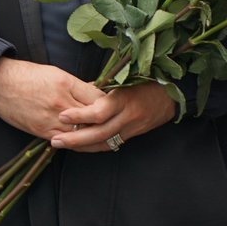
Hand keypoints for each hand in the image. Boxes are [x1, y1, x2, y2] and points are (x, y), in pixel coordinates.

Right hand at [0, 57, 103, 138]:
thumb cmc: (26, 75)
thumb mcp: (55, 72)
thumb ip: (76, 85)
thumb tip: (94, 91)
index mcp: (66, 83)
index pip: (98, 98)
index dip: (108, 103)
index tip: (113, 105)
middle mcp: (62, 103)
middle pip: (93, 117)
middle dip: (105, 121)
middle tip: (114, 122)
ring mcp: (52, 119)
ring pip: (82, 133)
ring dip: (92, 134)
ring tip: (102, 134)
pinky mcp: (42, 131)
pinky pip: (66, 141)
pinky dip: (76, 141)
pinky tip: (82, 140)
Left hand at [51, 82, 175, 153]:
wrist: (171, 94)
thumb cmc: (146, 80)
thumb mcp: (125, 78)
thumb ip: (103, 88)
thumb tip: (78, 91)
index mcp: (125, 99)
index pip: (100, 112)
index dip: (80, 115)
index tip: (63, 115)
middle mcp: (128, 116)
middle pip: (99, 133)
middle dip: (75, 139)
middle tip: (55, 140)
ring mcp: (131, 128)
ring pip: (104, 143)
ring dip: (81, 146)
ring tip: (61, 144)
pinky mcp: (133, 135)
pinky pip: (111, 145)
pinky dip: (94, 147)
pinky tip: (80, 147)